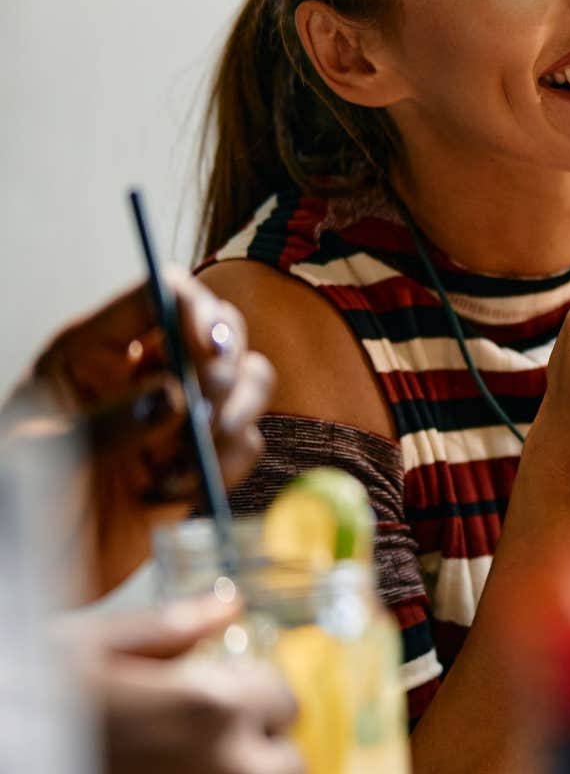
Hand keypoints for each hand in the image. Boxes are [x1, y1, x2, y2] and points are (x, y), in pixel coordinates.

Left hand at [19, 269, 274, 502]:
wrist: (25, 572)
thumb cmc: (12, 504)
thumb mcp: (42, 456)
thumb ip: (107, 422)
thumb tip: (175, 397)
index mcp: (92, 352)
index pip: (159, 296)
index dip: (194, 310)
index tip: (207, 351)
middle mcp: (143, 374)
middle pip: (219, 328)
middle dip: (226, 364)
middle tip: (208, 406)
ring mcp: (177, 418)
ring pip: (248, 380)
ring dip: (237, 414)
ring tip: (193, 456)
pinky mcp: (200, 462)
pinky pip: (245, 443)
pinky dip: (228, 464)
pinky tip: (178, 492)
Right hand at [66, 596, 301, 773]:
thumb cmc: (30, 695)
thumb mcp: (93, 647)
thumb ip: (173, 627)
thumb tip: (226, 606)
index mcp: (208, 704)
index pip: (282, 698)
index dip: (254, 691)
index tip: (226, 690)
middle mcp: (219, 762)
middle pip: (285, 762)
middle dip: (259, 746)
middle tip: (220, 736)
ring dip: (246, 773)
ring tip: (204, 759)